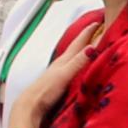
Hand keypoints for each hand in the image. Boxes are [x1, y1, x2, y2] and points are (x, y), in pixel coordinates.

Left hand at [10, 13, 105, 127]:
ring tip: (90, 46)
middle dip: (86, 38)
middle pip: (76, 48)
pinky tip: (80, 68)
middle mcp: (61, 65)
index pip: (78, 43)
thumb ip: (78, 62)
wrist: (30, 106)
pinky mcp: (59, 84)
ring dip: (82, 51)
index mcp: (64, 61)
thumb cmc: (45, 91)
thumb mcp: (64, 75)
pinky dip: (79, 64)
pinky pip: (73, 69)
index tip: (97, 21)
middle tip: (96, 30)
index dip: (88, 32)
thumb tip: (92, 47)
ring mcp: (59, 74)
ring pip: (74, 58)